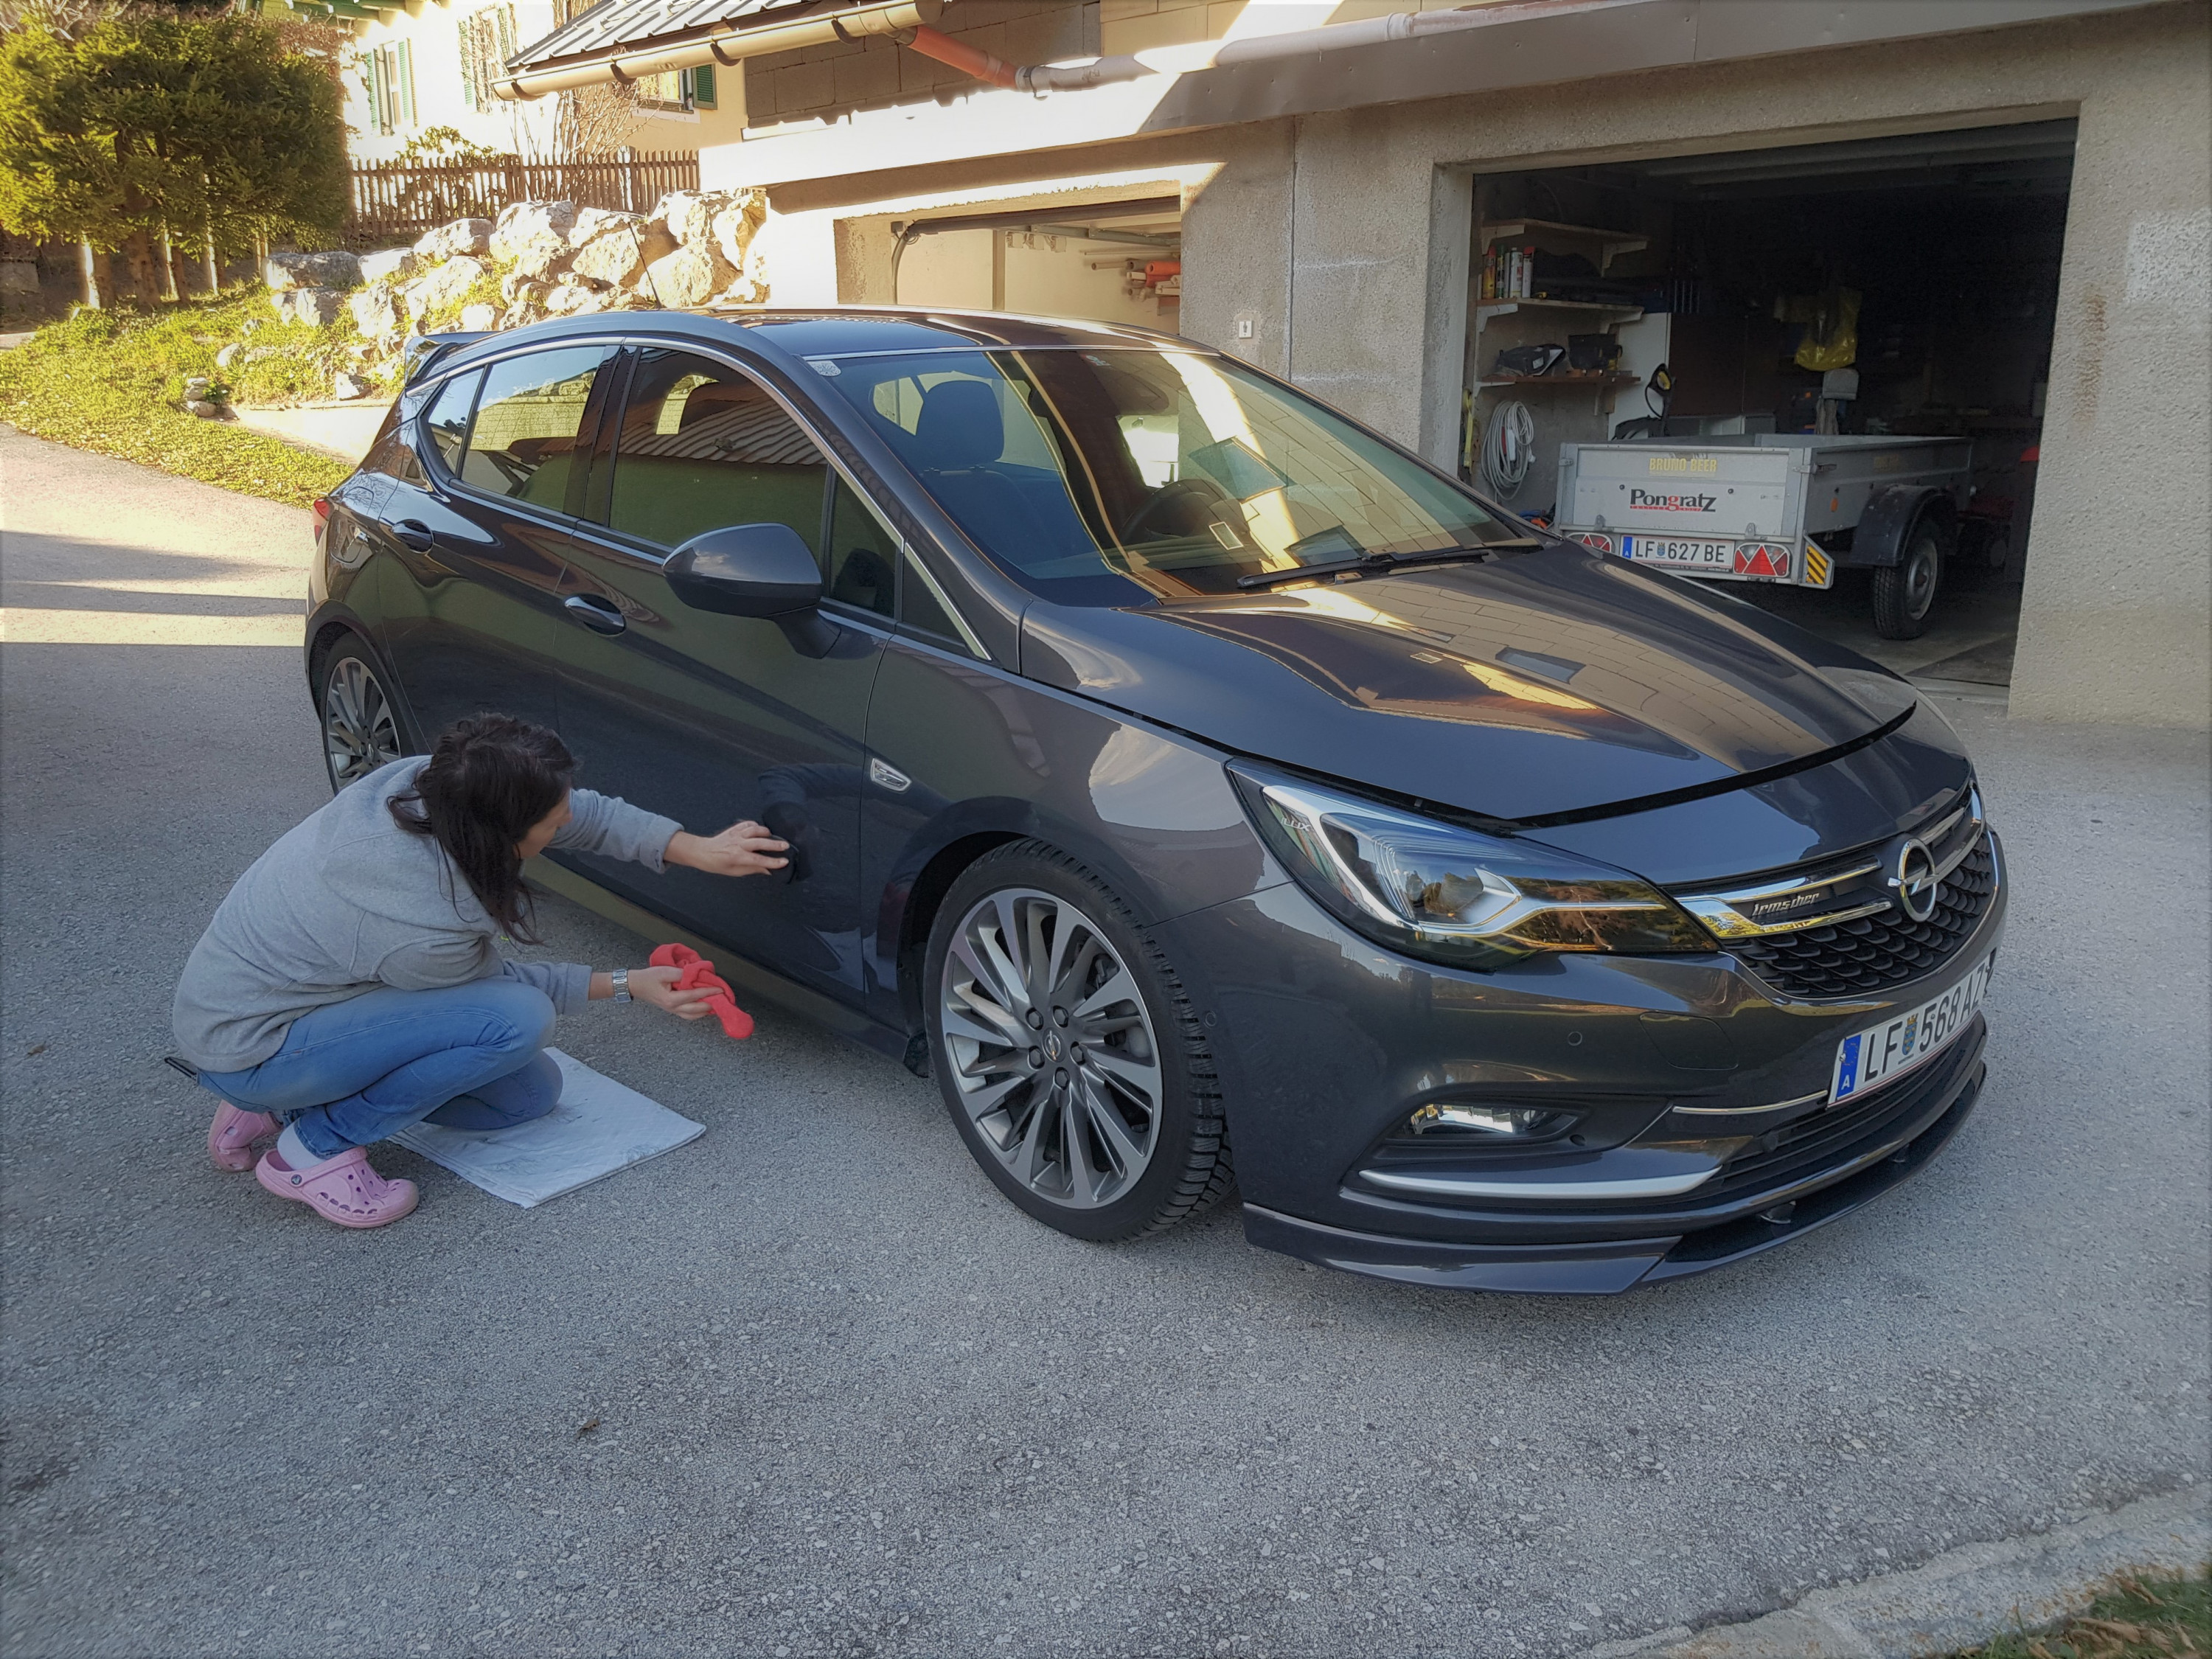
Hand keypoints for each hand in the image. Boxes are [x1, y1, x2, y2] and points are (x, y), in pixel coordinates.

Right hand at [628, 964, 717, 1020]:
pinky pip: (688, 1014)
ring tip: (716, 1004)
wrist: (636, 985)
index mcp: (671, 999)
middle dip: (711, 1004)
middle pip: (696, 1010)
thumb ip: (681, 974)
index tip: (720, 989)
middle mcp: (673, 1008)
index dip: (708, 992)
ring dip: (705, 1011)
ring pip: (693, 1015)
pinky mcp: (672, 1010)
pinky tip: (704, 1007)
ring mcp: (672, 1010)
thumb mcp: (665, 971)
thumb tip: (695, 975)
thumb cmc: (649, 977)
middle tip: (722, 998)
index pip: (694, 996)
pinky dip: (698, 1012)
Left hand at [667, 820, 788, 877]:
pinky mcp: (734, 828)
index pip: (759, 860)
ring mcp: (735, 834)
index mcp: (736, 857)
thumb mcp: (735, 871)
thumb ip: (753, 869)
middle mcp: (737, 844)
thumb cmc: (717, 864)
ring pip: (754, 830)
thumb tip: (768, 870)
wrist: (703, 852)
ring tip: (773, 836)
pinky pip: (748, 824)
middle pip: (759, 843)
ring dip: (766, 833)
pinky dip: (756, 826)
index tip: (784, 862)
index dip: (773, 861)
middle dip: (774, 844)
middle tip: (786, 846)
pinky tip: (760, 830)